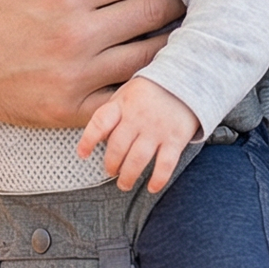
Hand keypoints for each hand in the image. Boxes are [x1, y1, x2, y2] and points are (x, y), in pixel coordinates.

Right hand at [0, 0, 185, 132]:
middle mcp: (77, 35)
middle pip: (153, 13)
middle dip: (178, 0)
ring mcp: (76, 76)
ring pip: (149, 57)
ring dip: (174, 42)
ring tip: (191, 29)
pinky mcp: (70, 109)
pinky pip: (124, 100)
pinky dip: (147, 88)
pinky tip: (160, 74)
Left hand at [78, 75, 198, 191]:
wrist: (186, 79)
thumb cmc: (149, 92)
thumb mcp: (125, 94)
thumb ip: (112, 113)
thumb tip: (97, 139)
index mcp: (122, 105)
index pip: (100, 122)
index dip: (88, 140)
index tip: (82, 154)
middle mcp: (138, 117)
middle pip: (118, 148)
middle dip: (111, 165)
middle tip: (111, 171)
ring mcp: (157, 128)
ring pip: (138, 160)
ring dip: (128, 176)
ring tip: (124, 184)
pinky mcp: (176, 138)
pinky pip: (165, 164)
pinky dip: (158, 179)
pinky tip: (152, 188)